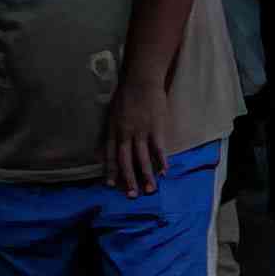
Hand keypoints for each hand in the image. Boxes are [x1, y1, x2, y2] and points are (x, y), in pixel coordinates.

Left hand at [105, 79, 167, 196]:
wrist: (141, 79)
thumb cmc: (127, 94)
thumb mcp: (113, 112)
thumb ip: (113, 129)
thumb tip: (109, 143)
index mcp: (114, 130)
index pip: (110, 155)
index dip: (111, 171)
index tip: (111, 185)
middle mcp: (125, 134)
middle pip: (126, 161)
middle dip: (128, 179)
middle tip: (131, 195)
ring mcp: (141, 132)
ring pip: (142, 159)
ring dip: (146, 176)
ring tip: (150, 190)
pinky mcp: (156, 128)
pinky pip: (158, 149)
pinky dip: (161, 161)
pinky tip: (164, 172)